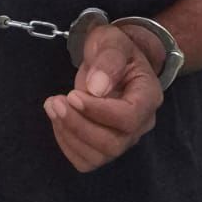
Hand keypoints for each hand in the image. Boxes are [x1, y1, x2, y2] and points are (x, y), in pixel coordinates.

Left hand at [43, 23, 163, 172]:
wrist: (111, 59)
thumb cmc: (114, 48)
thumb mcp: (112, 41)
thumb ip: (108, 60)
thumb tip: (96, 88)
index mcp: (148, 96)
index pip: (129, 118)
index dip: (99, 112)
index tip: (72, 95)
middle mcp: (141, 124)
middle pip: (114, 144)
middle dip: (79, 126)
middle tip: (55, 101)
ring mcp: (124, 139)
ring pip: (98, 156)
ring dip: (69, 134)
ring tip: (52, 106)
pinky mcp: (105, 147)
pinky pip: (86, 160)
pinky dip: (67, 144)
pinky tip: (58, 120)